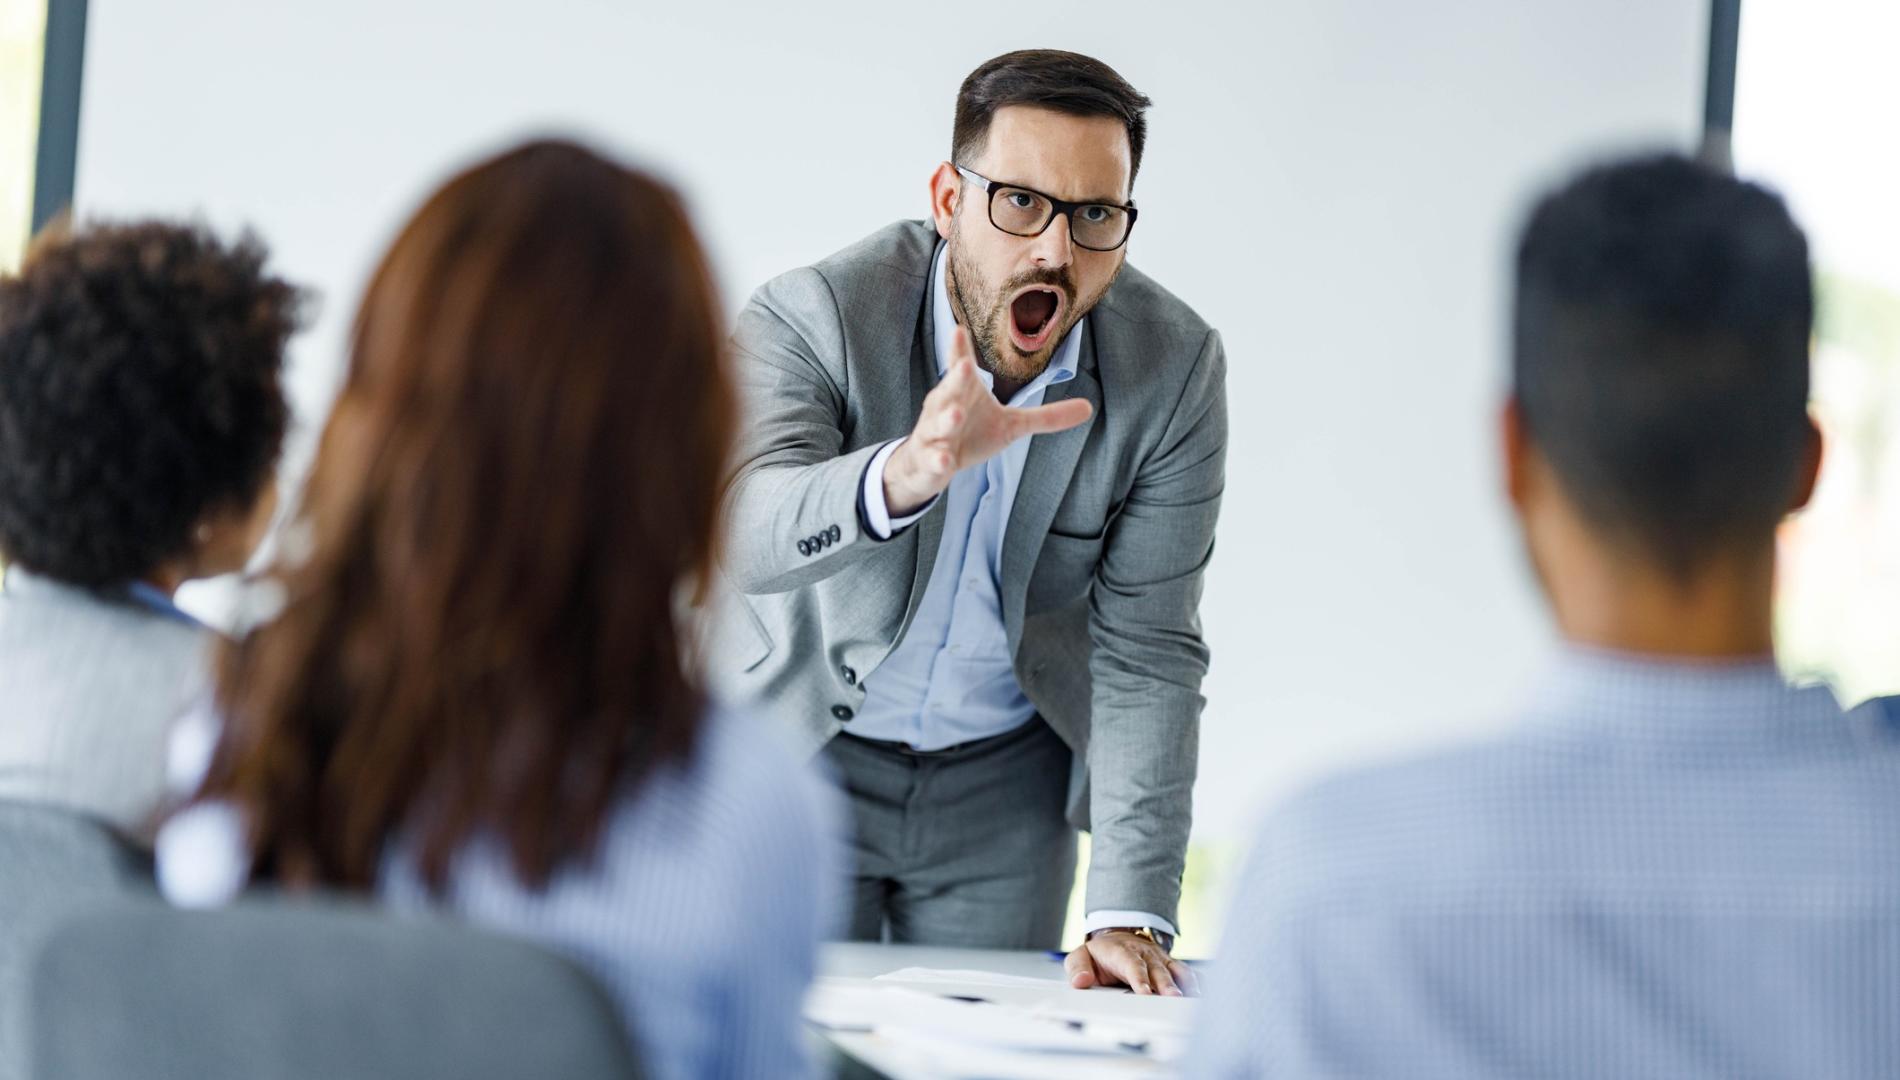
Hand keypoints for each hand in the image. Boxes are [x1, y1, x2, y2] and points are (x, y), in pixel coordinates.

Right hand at [883, 325, 1092, 515]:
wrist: (930, 465)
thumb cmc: (972, 433)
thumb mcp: (1012, 425)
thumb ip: (1047, 417)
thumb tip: (1090, 407)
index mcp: (965, 392)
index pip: (960, 366)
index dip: (960, 349)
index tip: (958, 330)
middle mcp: (946, 406)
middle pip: (950, 389)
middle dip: (955, 378)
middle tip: (964, 367)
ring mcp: (934, 432)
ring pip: (937, 424)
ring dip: (945, 420)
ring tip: (955, 416)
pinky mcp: (929, 458)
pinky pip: (932, 458)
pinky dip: (937, 459)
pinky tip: (945, 461)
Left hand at [1064, 930, 1196, 996]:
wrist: (1116, 938)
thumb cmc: (1099, 954)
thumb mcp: (1081, 956)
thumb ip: (1077, 968)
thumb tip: (1081, 981)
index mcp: (1121, 952)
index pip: (1131, 965)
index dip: (1139, 978)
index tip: (1145, 993)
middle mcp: (1144, 954)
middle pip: (1157, 970)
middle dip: (1166, 985)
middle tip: (1174, 999)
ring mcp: (1159, 959)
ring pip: (1175, 971)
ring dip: (1184, 984)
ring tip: (1193, 998)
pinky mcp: (1170, 965)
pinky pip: (1185, 972)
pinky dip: (1197, 981)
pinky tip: (1205, 992)